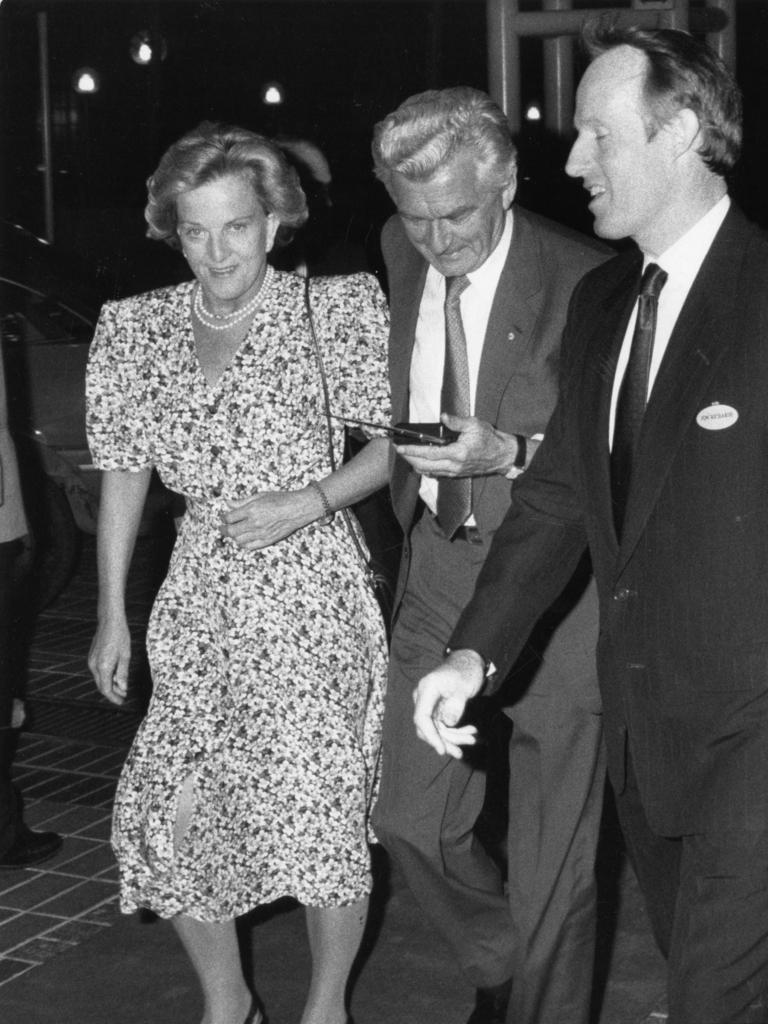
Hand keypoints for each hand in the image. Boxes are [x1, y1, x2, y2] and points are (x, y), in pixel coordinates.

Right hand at [88, 617, 130, 705]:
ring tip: (121, 686)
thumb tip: (122, 688)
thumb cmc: (120, 637)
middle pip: (101, 686)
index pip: (106, 689)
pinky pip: (98, 671)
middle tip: (123, 696)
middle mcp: (94, 665)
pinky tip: (115, 675)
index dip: (113, 697)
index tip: (121, 701)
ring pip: (99, 679)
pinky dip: (106, 676)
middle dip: (112, 693)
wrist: (109, 621)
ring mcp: (91, 661)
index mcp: (103, 666)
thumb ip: (123, 673)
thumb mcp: (126, 656)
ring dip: (109, 684)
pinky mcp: (92, 656)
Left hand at [221, 488, 317, 549]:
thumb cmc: (281, 499)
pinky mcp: (268, 540)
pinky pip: (250, 546)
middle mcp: (254, 523)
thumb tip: (228, 503)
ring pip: (239, 541)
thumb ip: (242, 501)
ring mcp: (261, 533)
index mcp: (251, 510)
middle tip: (223, 528)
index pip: (229, 518)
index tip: (224, 517)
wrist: (298, 508)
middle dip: (224, 530)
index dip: (223, 518)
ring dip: (234, 537)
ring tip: (234, 532)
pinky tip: (243, 539)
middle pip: (231, 531)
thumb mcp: (260, 496)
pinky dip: (244, 544)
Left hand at [395, 414, 521, 477]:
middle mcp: (454, 465)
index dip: (412, 451)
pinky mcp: (456, 474)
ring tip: (407, 455)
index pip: (429, 454)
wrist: (502, 455)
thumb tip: (443, 417)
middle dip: (409, 459)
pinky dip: (426, 469)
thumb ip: (457, 421)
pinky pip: (437, 474)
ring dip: (416, 464)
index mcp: (457, 453)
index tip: (401, 447)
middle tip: (399, 450)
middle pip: (424, 466)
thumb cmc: (490, 439)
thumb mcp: (474, 424)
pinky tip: (421, 463)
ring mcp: (455, 472)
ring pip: (429, 472)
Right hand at [412, 649, 484, 757]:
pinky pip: (441, 725)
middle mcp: (423, 697)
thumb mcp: (465, 687)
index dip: (430, 736)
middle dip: (445, 740)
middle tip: (461, 751)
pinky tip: (469, 732)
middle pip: (427, 727)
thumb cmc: (466, 671)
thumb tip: (448, 723)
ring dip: (453, 737)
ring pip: (435, 729)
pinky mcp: (435, 708)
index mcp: (427, 689)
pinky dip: (455, 731)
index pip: (421, 717)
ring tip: (472, 739)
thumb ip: (456, 705)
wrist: (468, 662)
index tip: (442, 750)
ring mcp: (428, 703)